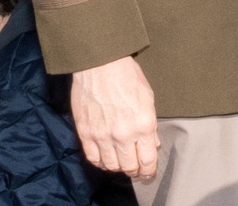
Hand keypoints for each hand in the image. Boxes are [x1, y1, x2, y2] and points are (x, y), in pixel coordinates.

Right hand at [71, 56, 158, 178]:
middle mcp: (123, 134)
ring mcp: (102, 136)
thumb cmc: (127, 76)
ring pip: (111, 166)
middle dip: (136, 170)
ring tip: (122, 162)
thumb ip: (150, 125)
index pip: (148, 160)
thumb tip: (152, 144)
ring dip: (118, 167)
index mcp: (143, 124)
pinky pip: (93, 158)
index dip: (149, 170)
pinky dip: (101, 162)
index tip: (149, 172)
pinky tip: (106, 157)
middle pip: (129, 167)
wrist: (101, 64)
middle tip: (137, 169)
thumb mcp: (148, 98)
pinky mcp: (86, 134)